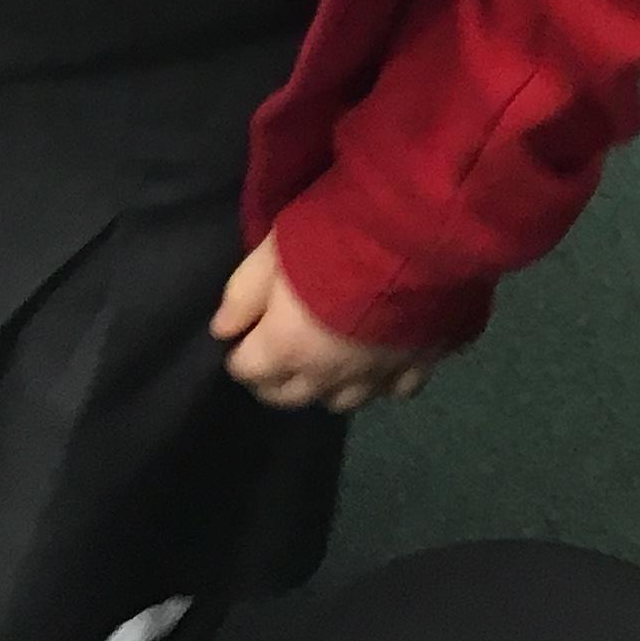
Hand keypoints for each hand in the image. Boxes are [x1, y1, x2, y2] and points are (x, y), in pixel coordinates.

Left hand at [211, 234, 442, 412]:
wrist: (415, 237)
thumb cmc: (332, 237)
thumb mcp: (272, 252)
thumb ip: (241, 293)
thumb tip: (223, 330)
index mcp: (286, 349)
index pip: (246, 371)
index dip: (240, 353)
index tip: (244, 336)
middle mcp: (327, 375)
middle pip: (288, 398)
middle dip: (273, 380)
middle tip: (274, 354)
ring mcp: (375, 376)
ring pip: (339, 403)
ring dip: (324, 387)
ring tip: (323, 361)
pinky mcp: (417, 367)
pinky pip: (393, 391)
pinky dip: (380, 382)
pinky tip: (378, 359)